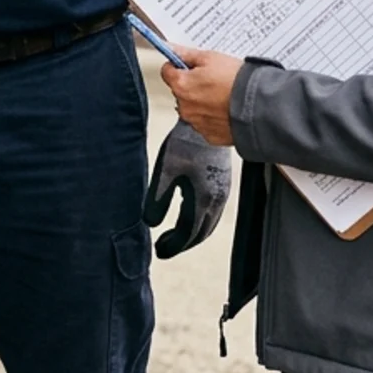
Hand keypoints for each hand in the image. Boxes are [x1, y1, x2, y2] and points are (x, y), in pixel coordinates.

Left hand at [142, 120, 232, 257]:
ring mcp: (223, 192)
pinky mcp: (222, 184)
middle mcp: (217, 199)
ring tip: (170, 237)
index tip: (158, 251)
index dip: (173, 245)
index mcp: (203, 198)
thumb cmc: (184, 144)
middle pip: (200, 232)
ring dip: (190, 234)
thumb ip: (158, 198)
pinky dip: (198, 222)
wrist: (207, 121)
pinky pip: (211, 212)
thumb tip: (150, 223)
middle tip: (161, 248)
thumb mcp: (165, 170)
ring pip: (207, 223)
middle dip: (181, 244)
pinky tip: (184, 217)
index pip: (188, 232)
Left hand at [161, 47, 241, 147]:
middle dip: (192, 84)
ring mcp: (197, 123)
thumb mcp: (212, 58)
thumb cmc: (238, 82)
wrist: (260, 107)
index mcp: (181, 85)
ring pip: (193, 108)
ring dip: (202, 102)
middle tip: (213, 79)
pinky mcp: (210, 135)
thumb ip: (188, 55)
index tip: (188, 64)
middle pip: (180, 91)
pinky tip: (227, 109)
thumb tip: (173, 50)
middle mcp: (184, 107)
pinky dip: (214, 117)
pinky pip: (206, 123)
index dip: (178, 65)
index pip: (167, 71)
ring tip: (224, 95)